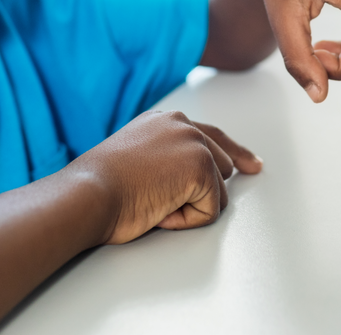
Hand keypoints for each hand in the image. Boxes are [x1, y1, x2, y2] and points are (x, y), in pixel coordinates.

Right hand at [71, 111, 261, 244]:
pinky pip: (210, 211)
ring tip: (152, 202)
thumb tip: (187, 177)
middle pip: (221, 167)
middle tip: (159, 201)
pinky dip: (186, 221)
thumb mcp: (136, 158)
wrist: (88, 193)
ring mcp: (195, 144)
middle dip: (198, 193)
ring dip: (188, 208)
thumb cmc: (100, 186)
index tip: (251, 165)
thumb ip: (164, 156)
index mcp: (165, 120)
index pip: (211, 136)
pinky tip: (159, 210)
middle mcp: (183, 124)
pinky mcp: (201, 167)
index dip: (234, 154)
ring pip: (216, 193)